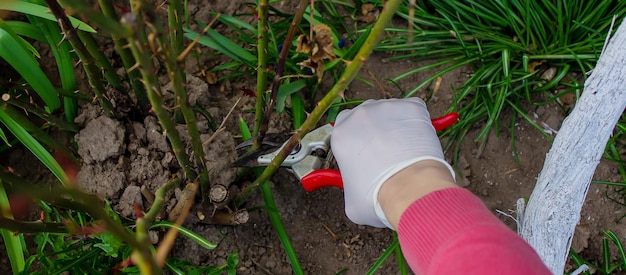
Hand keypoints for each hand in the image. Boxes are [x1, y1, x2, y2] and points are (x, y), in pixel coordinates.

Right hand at [331, 98, 454, 227]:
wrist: (410, 189)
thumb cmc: (380, 197)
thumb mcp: (350, 200)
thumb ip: (349, 186)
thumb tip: (357, 188)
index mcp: (341, 135)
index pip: (344, 127)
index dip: (356, 139)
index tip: (365, 151)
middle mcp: (360, 116)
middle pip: (366, 117)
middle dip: (375, 131)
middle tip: (387, 152)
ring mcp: (386, 108)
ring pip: (390, 112)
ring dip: (396, 126)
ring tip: (406, 150)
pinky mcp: (411, 107)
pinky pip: (414, 108)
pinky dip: (418, 121)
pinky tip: (419, 140)